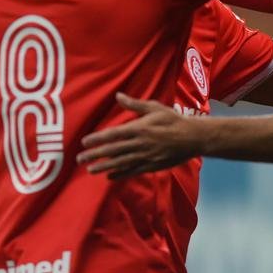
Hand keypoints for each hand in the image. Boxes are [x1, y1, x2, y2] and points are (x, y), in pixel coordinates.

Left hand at [77, 93, 200, 178]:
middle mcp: (140, 144)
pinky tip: (109, 176)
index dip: (97, 139)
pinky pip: (132, 171)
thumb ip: (134, 104)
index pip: (113, 134)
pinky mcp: (151, 165)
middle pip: (113, 150)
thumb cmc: (173, 120)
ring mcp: (145, 156)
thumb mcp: (154, 108)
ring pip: (120, 163)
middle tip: (80, 159)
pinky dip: (120, 174)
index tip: (84, 142)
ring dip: (104, 166)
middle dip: (95, 155)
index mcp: (139, 128)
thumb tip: (118, 96)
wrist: (192, 137)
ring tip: (90, 170)